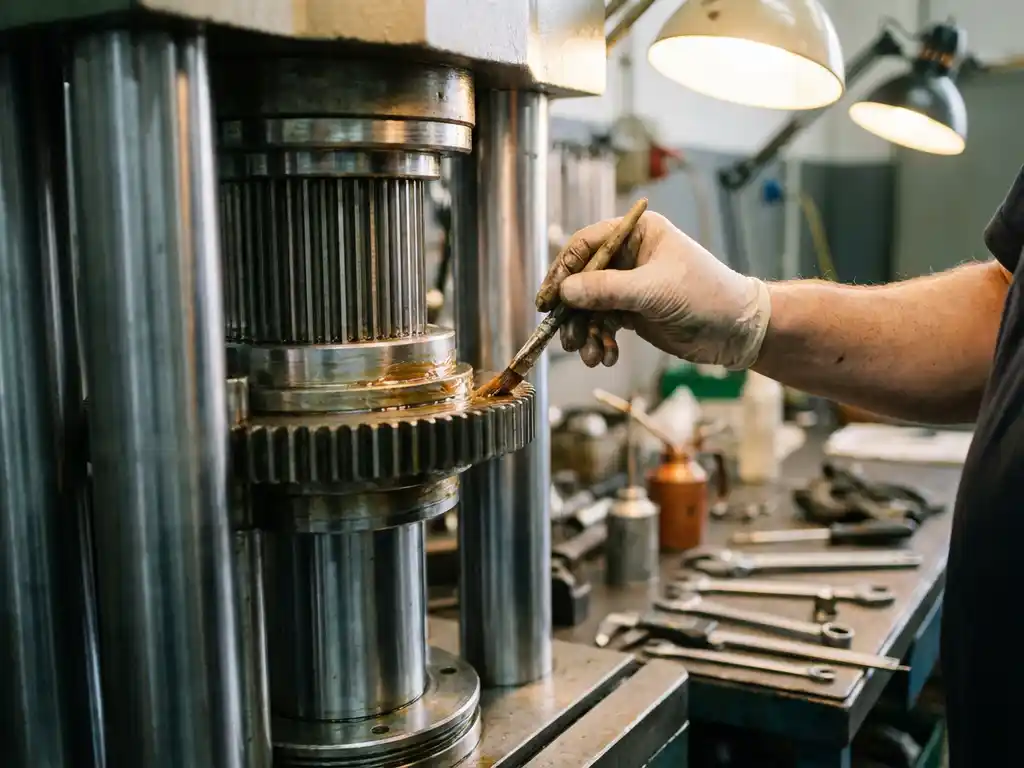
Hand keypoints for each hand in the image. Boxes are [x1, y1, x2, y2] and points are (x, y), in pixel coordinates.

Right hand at [536, 211, 770, 369]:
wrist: (737, 330)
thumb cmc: (705, 296)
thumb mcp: (653, 291)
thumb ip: (607, 290)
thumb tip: (565, 292)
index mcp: (637, 234)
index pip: (586, 245)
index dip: (563, 271)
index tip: (549, 299)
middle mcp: (630, 256)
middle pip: (582, 279)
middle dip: (573, 311)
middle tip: (565, 337)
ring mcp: (629, 285)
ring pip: (590, 306)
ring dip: (585, 332)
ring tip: (589, 356)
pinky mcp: (633, 312)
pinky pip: (603, 324)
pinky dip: (600, 341)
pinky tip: (606, 357)